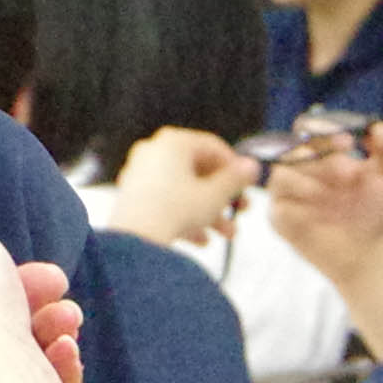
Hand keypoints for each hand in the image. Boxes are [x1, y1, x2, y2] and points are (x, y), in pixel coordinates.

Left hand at [103, 126, 252, 246]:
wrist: (137, 237)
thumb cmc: (174, 210)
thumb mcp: (216, 194)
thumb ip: (236, 179)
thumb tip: (251, 167)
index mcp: (174, 142)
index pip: (213, 147)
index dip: (235, 167)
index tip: (246, 183)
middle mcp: (154, 152)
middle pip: (198, 171)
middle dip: (223, 197)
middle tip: (240, 210)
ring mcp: (140, 174)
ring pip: (183, 190)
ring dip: (208, 212)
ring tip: (226, 233)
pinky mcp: (132, 196)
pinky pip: (165, 202)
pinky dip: (185, 218)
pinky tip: (201, 240)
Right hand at [259, 119, 382, 285]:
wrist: (370, 249)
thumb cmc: (375, 207)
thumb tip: (380, 128)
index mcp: (321, 150)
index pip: (310, 127)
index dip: (325, 130)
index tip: (350, 142)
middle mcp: (300, 167)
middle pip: (294, 151)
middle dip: (322, 160)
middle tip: (351, 174)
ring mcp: (288, 194)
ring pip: (280, 177)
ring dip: (307, 183)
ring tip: (333, 197)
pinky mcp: (281, 220)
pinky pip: (279, 209)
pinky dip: (299, 211)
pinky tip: (320, 218)